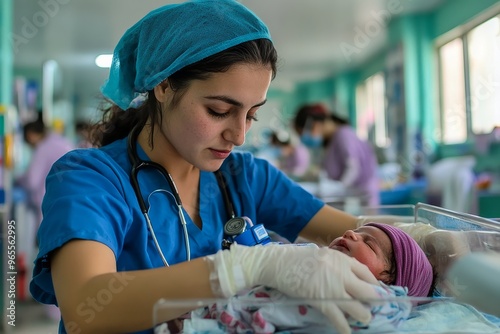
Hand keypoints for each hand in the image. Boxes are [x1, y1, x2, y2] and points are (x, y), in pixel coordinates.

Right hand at [207, 243, 378, 333]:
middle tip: (374, 306)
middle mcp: (340, 272)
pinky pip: (338, 317)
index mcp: (340, 258)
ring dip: (363, 315)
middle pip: (367, 290)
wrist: (277, 262)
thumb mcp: (321, 256)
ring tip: (364, 318)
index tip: (376, 290)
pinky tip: (347, 331)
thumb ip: (336, 265)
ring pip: (357, 306)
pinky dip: (344, 327)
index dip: (373, 284)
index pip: (365, 272)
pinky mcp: (320, 300)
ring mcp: (331, 287)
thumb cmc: (295, 259)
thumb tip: (349, 278)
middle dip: (374, 300)